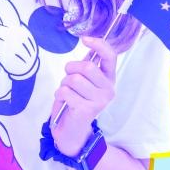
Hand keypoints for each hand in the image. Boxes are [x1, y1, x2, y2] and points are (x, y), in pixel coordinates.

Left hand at [50, 35, 116, 155]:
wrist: (71, 129)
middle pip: (87, 67)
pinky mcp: (86, 110)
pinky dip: (59, 95)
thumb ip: (86, 64)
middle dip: (71, 69)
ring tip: (67, 93)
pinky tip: (65, 103)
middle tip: (69, 80)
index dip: (99, 44)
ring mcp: (99, 101)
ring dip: (64, 84)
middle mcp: (108, 90)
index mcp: (108, 79)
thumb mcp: (82, 80)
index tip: (84, 39)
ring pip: (74, 79)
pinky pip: (65, 91)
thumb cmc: (75, 100)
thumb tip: (87, 40)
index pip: (110, 57)